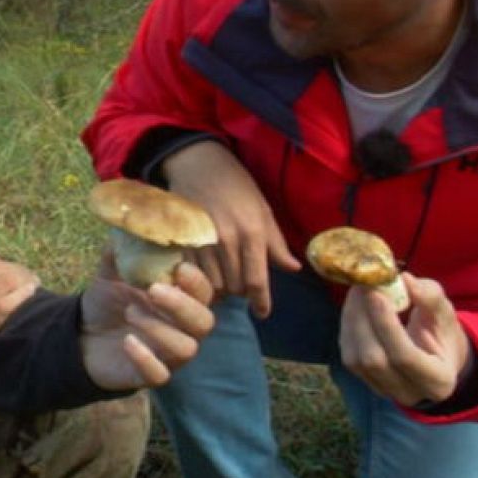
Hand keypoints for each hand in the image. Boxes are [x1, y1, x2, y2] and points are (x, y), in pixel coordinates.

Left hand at [79, 251, 215, 389]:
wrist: (81, 337)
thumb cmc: (107, 302)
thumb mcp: (111, 271)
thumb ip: (121, 249)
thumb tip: (128, 220)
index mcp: (180, 300)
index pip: (204, 293)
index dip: (197, 282)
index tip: (180, 268)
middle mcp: (181, 329)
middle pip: (204, 322)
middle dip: (183, 305)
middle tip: (154, 290)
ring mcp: (168, 354)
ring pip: (186, 348)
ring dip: (161, 329)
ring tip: (131, 312)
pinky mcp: (150, 375)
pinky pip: (160, 375)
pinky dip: (146, 359)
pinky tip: (128, 342)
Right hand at [160, 140, 299, 318]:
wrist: (198, 164)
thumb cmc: (237, 185)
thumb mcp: (263, 210)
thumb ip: (276, 243)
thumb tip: (294, 268)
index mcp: (252, 233)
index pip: (257, 280)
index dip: (261, 302)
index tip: (263, 313)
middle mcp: (227, 241)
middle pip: (235, 287)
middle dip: (241, 292)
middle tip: (243, 286)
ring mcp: (202, 242)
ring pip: (213, 285)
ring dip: (221, 288)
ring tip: (226, 280)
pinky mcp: (183, 241)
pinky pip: (192, 275)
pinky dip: (201, 281)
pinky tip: (206, 275)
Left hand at [339, 272, 470, 405]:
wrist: (437, 357)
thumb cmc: (443, 333)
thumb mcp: (446, 314)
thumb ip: (430, 297)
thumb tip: (405, 280)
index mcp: (437, 380)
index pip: (404, 356)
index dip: (386, 325)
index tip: (376, 293)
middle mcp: (408, 392)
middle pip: (374, 359)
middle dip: (363, 319)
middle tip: (363, 284)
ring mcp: (383, 390)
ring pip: (355, 359)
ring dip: (352, 319)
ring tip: (359, 289)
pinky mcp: (364, 381)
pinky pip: (348, 355)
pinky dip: (348, 326)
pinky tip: (355, 304)